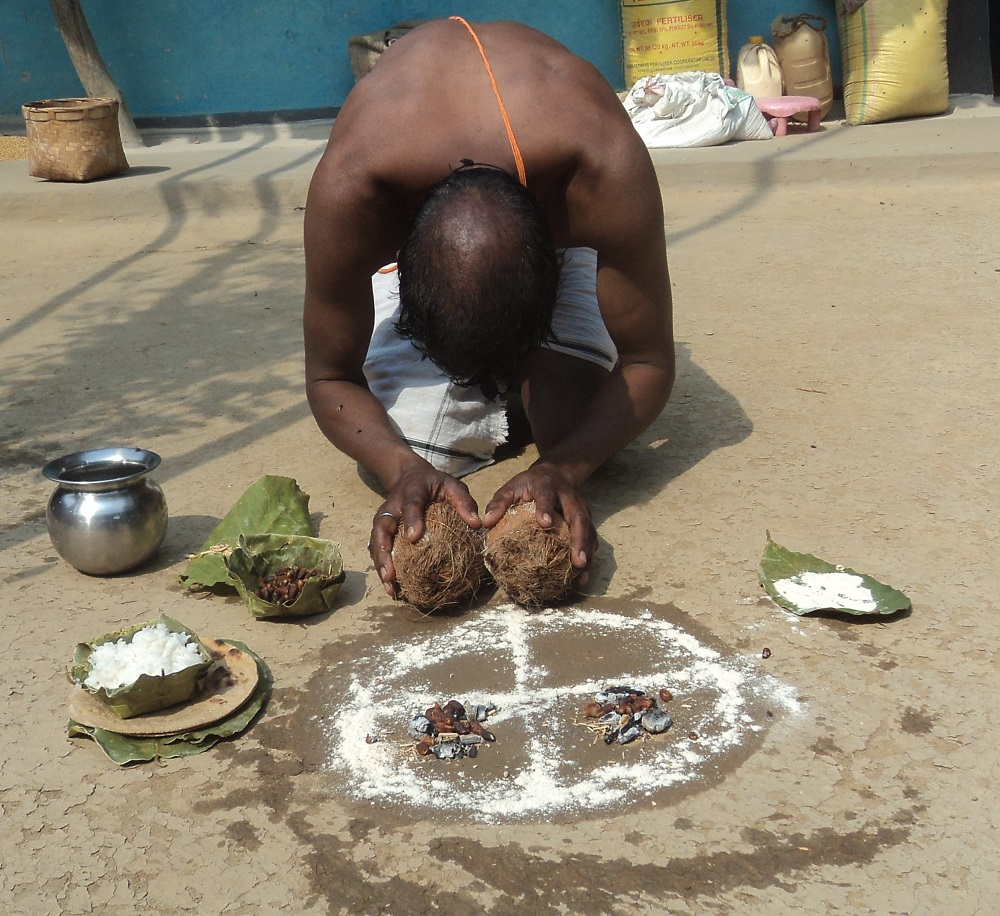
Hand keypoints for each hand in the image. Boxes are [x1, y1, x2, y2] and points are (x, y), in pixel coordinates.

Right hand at [368, 466, 480, 597]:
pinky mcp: (382, 530)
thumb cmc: (435, 484)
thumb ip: (463, 501)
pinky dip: (383, 567)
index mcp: (411, 492)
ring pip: (376, 542)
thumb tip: (477, 524)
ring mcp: (384, 519)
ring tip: (391, 588)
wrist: (410, 477)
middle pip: (382, 529)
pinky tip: (393, 587)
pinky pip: (378, 549)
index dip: (411, 520)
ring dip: (381, 565)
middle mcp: (392, 506)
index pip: (410, 505)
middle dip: (383, 552)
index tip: (414, 537)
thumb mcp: (452, 485)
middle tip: (391, 575)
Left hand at [482, 462, 597, 586]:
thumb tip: (485, 523)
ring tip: (581, 572)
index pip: (547, 496)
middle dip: (579, 539)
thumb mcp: (511, 487)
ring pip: (589, 530)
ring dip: (586, 551)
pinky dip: (588, 556)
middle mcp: (569, 497)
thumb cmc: (528, 485)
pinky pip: (591, 538)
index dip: (546, 509)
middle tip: (577, 561)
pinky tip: (581, 576)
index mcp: (547, 486)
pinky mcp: (587, 519)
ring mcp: (582, 508)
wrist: (556, 473)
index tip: (544, 524)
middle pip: (579, 517)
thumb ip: (499, 503)